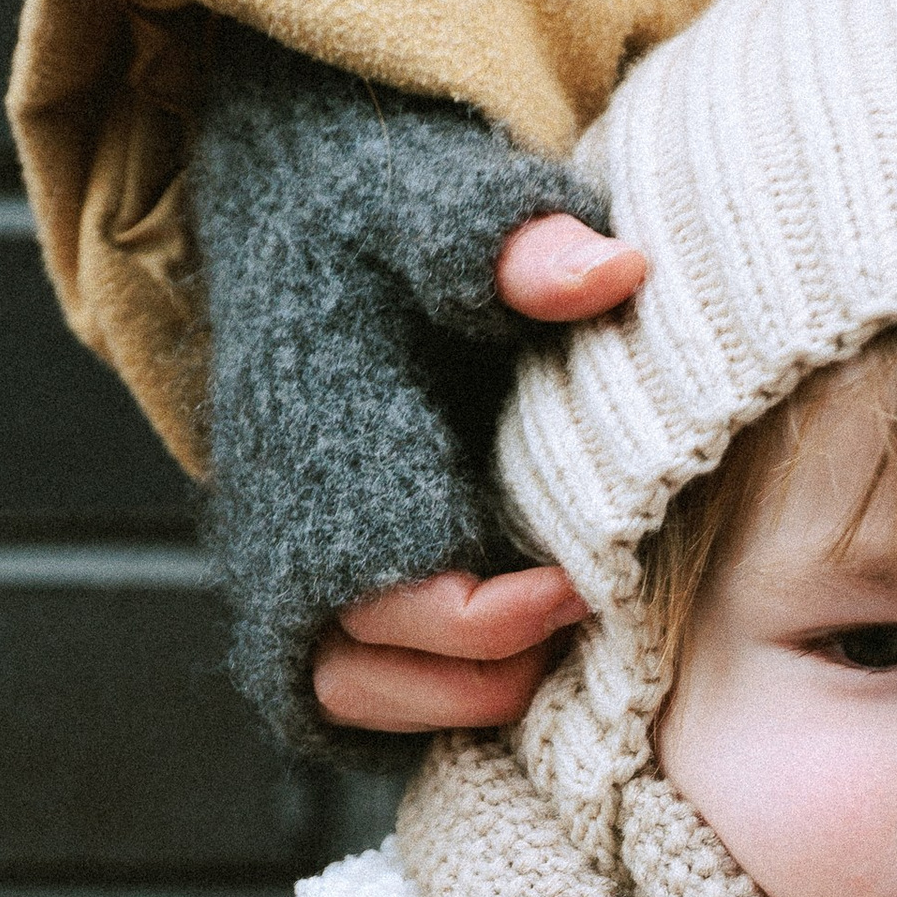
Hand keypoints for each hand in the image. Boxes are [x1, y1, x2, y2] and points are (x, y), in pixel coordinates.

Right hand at [309, 212, 646, 729]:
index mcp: (320, 433)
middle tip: (584, 616)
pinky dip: (422, 696)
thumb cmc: (388, 210)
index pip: (390, 585)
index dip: (494, 616)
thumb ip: (520, 239)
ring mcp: (280, 552)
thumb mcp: (447, 200)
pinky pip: (342, 685)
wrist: (301, 212)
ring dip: (455, 695)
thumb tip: (617, 272)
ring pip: (346, 690)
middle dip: (486, 670)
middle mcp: (280, 511)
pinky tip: (510, 657)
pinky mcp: (297, 577)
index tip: (582, 585)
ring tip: (548, 644)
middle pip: (364, 665)